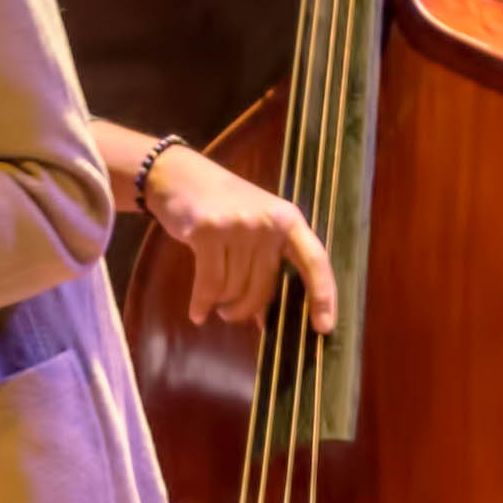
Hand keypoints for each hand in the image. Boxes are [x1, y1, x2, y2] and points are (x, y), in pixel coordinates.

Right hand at [147, 142, 340, 330]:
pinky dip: (202, 303)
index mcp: (289, 220)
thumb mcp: (255, 226)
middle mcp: (268, 222)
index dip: (323, 295)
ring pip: (234, 288)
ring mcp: (238, 226)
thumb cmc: (223, 206)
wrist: (179, 175)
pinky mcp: (207, 232)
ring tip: (215, 302)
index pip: (316, 261)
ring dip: (222, 303)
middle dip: (246, 309)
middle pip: (264, 287)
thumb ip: (266, 264)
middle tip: (231, 313)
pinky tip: (198, 314)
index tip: (323, 327)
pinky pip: (209, 284)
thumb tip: (266, 318)